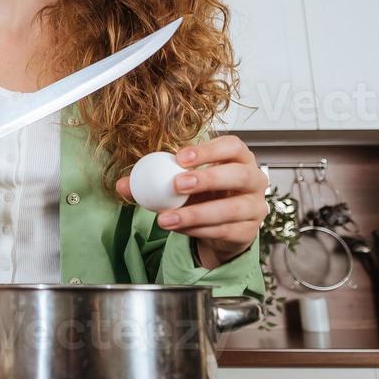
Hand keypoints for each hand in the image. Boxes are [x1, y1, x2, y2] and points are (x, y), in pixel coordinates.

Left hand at [116, 135, 268, 267]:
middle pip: (238, 175)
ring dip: (196, 213)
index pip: (232, 146)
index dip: (209, 151)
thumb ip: (153, 181)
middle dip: (207, 178)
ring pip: (232, 209)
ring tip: (166, 218)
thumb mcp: (181, 184)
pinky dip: (199, 230)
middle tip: (177, 185)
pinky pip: (224, 231)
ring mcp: (255, 207)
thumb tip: (122, 185)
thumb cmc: (205, 195)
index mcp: (239, 158)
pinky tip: (180, 228)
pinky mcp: (249, 232)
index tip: (180, 158)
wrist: (222, 227)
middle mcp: (254, 180)